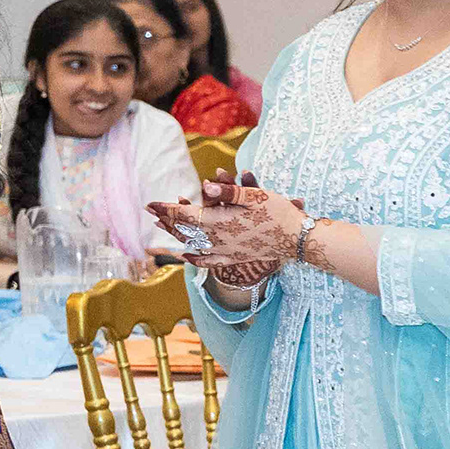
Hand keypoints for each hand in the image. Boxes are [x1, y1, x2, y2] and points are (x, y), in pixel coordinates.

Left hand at [164, 174, 308, 275]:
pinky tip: (188, 255)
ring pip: (194, 244)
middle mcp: (218, 239)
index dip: (166, 209)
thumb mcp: (256, 196)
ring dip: (177, 235)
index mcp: (220, 222)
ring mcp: (226, 250)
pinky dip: (196, 258)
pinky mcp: (236, 257)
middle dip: (168, 220)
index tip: (150, 204)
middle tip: (152, 213)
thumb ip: (229, 192)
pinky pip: (210, 261)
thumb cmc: (279, 213)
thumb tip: (206, 187)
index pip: (185, 215)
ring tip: (164, 228)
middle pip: (185, 230)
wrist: (299, 239)